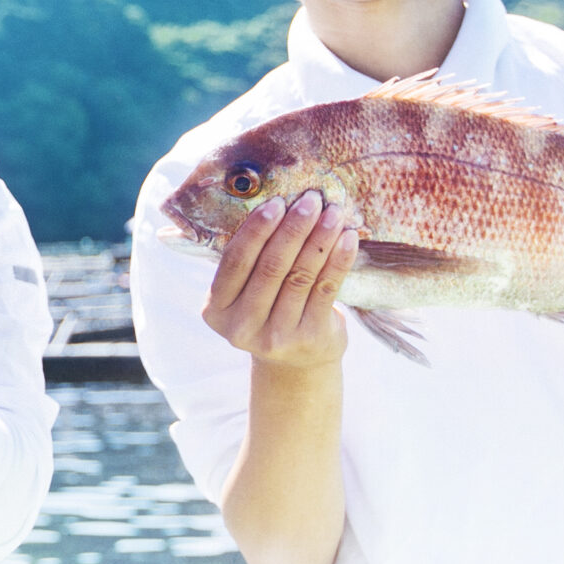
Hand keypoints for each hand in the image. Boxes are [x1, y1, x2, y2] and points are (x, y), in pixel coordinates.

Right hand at [201, 191, 359, 369]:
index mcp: (217, 310)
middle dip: (292, 228)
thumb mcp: (245, 294)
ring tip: (333, 212)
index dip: (256, 230)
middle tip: (310, 200)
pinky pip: (326, 289)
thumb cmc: (269, 310)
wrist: (296, 363)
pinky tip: (347, 238)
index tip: (277, 202)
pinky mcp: (309, 338)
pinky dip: (338, 260)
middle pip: (270, 267)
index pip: (235, 262)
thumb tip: (274, 203)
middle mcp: (242, 326)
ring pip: (300, 275)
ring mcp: (276, 336)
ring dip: (319, 239)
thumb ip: (249, 261)